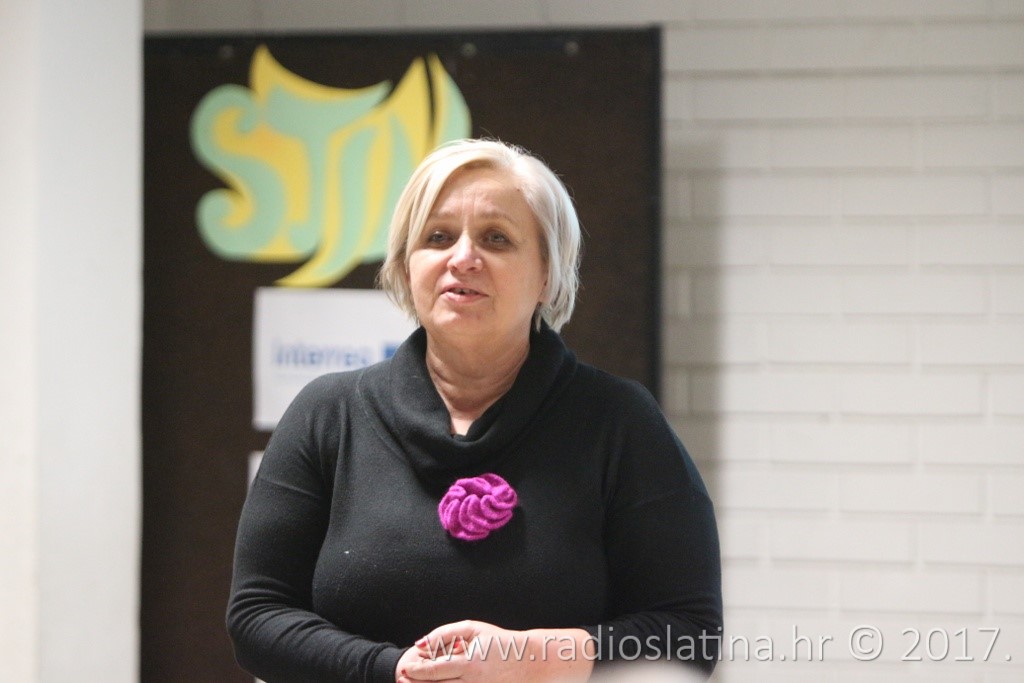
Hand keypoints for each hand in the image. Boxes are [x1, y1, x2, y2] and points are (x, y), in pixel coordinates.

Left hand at [395, 620, 592, 682]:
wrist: (530, 661)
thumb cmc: (500, 642)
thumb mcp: (473, 629)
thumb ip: (445, 633)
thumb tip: (421, 644)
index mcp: (469, 664)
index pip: (435, 671)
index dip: (416, 671)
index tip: (404, 668)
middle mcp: (473, 682)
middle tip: (401, 679)